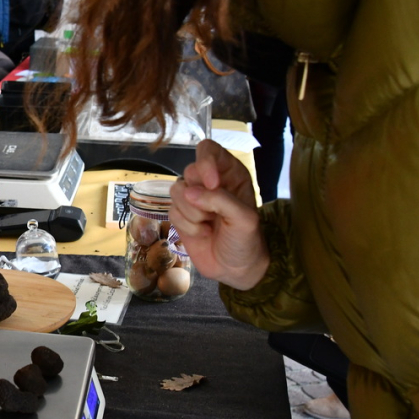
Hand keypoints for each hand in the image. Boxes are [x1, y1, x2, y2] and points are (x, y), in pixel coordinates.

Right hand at [170, 139, 268, 290]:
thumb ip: (220, 200)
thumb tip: (189, 192)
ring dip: (193, 214)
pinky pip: (171, 211)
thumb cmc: (247, 240)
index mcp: (229, 173)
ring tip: (209, 225)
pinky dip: (187, 226)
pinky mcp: (180, 215)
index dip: (205, 163)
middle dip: (199, 198)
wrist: (235, 269)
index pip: (208, 150)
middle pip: (189, 171)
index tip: (212, 184)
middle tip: (214, 215)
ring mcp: (193, 198)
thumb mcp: (244, 219)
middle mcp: (209, 181)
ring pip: (176, 191)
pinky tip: (202, 233)